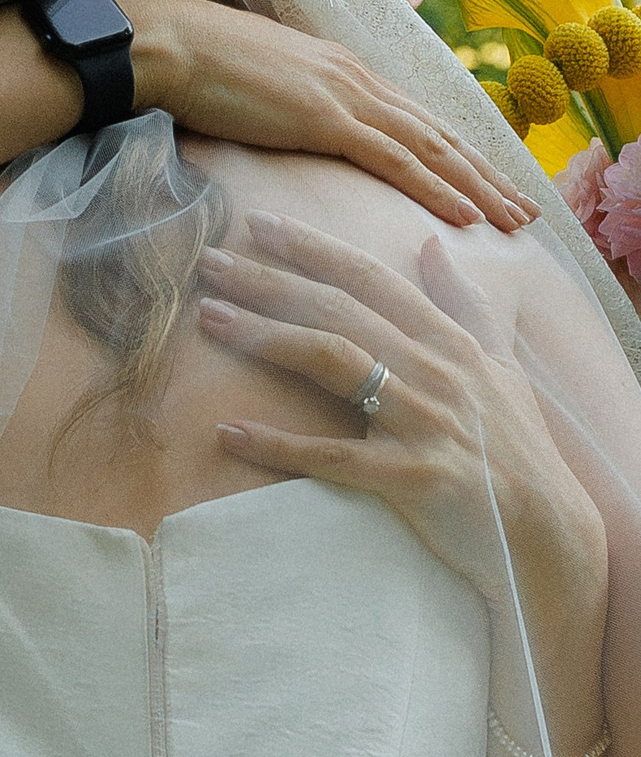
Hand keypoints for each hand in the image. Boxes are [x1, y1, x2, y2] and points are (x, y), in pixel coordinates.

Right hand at [125, 0, 537, 230]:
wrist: (165, 42)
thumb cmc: (191, 62)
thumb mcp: (252, 81)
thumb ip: (281, 101)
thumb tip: (282, 123)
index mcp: (339, 67)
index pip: (412, 115)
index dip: (455, 149)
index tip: (484, 178)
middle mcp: (355, 77)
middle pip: (437, 132)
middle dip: (484, 172)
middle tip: (523, 209)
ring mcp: (344, 95)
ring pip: (431, 148)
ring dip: (478, 187)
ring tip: (513, 221)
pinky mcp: (325, 119)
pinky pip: (396, 161)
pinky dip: (436, 188)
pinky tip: (465, 216)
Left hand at [198, 213, 607, 633]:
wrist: (547, 534)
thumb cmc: (517, 448)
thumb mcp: (499, 368)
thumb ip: (463, 306)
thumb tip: (433, 245)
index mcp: (449, 342)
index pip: (370, 279)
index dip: (313, 247)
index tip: (256, 222)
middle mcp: (436, 371)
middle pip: (339, 311)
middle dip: (269, 280)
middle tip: (208, 261)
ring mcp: (425, 423)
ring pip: (334, 361)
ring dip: (266, 336)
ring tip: (208, 317)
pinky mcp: (413, 477)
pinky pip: (334, 455)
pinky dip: (278, 444)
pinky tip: (227, 433)